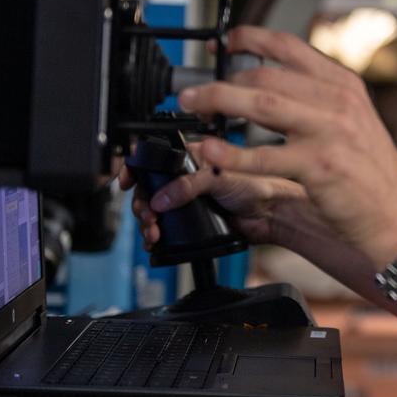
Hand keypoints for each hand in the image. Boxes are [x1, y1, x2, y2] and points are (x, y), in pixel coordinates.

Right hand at [120, 140, 304, 250]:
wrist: (269, 216)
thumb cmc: (256, 186)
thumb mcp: (219, 178)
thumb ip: (189, 184)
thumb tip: (161, 197)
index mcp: (194, 156)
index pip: (156, 159)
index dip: (138, 169)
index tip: (127, 181)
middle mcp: (187, 176)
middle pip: (149, 187)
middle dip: (142, 202)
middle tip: (147, 214)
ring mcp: (187, 198)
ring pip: (154, 208)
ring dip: (147, 221)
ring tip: (153, 230)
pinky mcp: (190, 218)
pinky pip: (164, 225)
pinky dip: (155, 234)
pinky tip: (155, 239)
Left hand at [175, 26, 396, 267]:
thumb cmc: (373, 175)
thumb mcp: (353, 122)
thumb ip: (316, 100)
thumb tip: (264, 87)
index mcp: (344, 84)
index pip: (289, 45)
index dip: (248, 39)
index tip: (222, 43)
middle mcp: (339, 101)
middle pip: (267, 75)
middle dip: (222, 79)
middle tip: (194, 91)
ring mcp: (330, 131)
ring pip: (261, 104)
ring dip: (218, 101)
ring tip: (192, 106)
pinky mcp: (319, 165)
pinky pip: (262, 155)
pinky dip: (229, 153)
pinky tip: (209, 151)